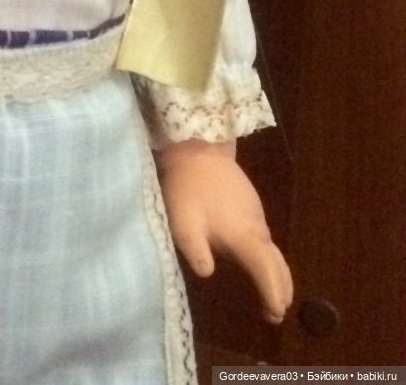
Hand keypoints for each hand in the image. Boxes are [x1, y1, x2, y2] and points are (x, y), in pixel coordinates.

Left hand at [156, 139, 292, 324]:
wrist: (198, 148)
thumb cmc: (189, 188)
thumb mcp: (183, 222)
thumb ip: (196, 250)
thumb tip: (208, 273)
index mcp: (244, 236)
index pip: (267, 272)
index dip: (273, 295)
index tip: (277, 315)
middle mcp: (257, 228)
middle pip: (277, 264)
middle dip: (281, 288)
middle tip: (279, 312)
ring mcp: (256, 214)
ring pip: (273, 251)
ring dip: (277, 273)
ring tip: (276, 294)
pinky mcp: (251, 205)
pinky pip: (266, 239)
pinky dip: (269, 257)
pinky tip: (261, 261)